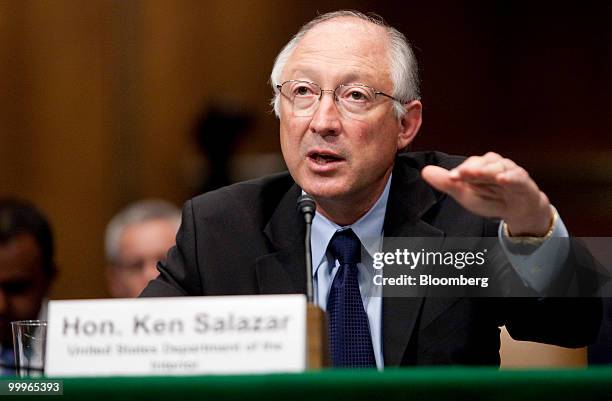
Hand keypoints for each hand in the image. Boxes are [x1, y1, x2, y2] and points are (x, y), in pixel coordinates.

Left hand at [421, 152, 552, 235]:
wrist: (517, 209)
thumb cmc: (490, 198)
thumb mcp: (466, 194)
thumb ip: (447, 183)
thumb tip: (424, 171)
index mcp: (478, 166)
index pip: (468, 166)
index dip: (460, 172)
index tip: (451, 178)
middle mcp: (492, 164)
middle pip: (482, 163)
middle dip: (472, 168)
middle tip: (462, 173)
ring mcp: (508, 170)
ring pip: (498, 167)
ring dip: (488, 170)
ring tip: (479, 174)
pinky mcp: (522, 179)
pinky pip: (516, 176)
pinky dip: (510, 177)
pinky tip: (502, 179)